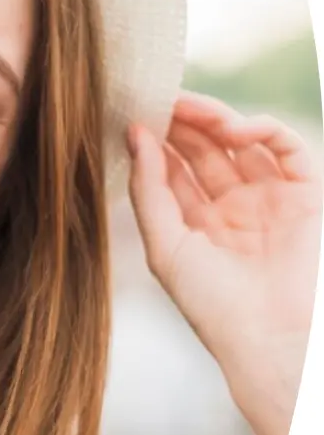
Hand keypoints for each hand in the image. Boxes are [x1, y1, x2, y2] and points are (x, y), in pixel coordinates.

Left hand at [127, 91, 322, 434]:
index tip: (131, 110)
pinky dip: (262, 131)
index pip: (171, 166)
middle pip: (202, 148)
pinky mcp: (302, 196)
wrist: (266, 338)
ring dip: (215, 119)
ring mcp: (266, 198)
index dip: (154, 138)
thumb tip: (135, 135)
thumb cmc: (210, 304)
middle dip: (180, 121)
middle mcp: (228, 205)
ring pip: (239, 143)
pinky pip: (286, 149)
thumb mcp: (164, 245)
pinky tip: (233, 129)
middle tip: (158, 96)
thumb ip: (148, 189)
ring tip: (187, 107)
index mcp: (192, 220)